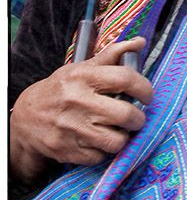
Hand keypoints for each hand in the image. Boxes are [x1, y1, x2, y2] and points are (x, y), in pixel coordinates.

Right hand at [10, 35, 152, 181]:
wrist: (26, 118)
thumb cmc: (61, 90)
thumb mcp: (81, 68)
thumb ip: (112, 56)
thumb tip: (140, 42)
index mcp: (82, 76)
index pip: (125, 78)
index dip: (144, 88)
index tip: (146, 96)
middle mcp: (77, 101)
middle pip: (126, 114)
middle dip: (138, 119)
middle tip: (134, 118)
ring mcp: (72, 128)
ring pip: (118, 140)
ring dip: (124, 137)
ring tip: (118, 130)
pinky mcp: (68, 151)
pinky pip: (102, 156)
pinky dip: (105, 151)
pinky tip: (99, 140)